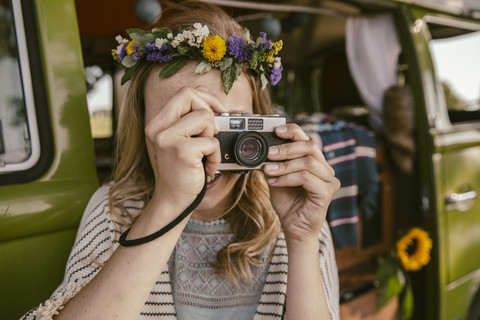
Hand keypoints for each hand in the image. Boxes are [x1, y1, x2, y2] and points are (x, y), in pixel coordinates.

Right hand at [144, 87, 226, 211]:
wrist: (172, 200)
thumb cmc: (180, 172)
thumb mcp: (180, 141)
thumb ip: (189, 121)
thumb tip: (215, 104)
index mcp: (157, 122)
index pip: (184, 92)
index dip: (206, 97)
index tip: (218, 111)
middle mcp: (157, 127)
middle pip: (191, 96)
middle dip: (209, 112)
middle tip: (210, 134)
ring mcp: (167, 138)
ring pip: (205, 117)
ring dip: (212, 138)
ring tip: (204, 155)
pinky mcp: (182, 151)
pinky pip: (212, 142)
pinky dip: (215, 156)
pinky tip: (206, 168)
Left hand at [263, 123, 339, 243]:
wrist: (293, 228)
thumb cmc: (288, 203)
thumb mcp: (276, 177)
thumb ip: (274, 163)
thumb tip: (262, 148)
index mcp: (315, 161)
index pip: (308, 139)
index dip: (293, 131)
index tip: (276, 130)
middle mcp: (325, 168)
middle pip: (310, 146)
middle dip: (286, 148)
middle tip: (269, 154)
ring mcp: (329, 180)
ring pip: (308, 162)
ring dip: (285, 165)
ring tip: (269, 170)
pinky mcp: (327, 192)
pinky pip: (306, 178)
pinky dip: (287, 178)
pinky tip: (274, 183)